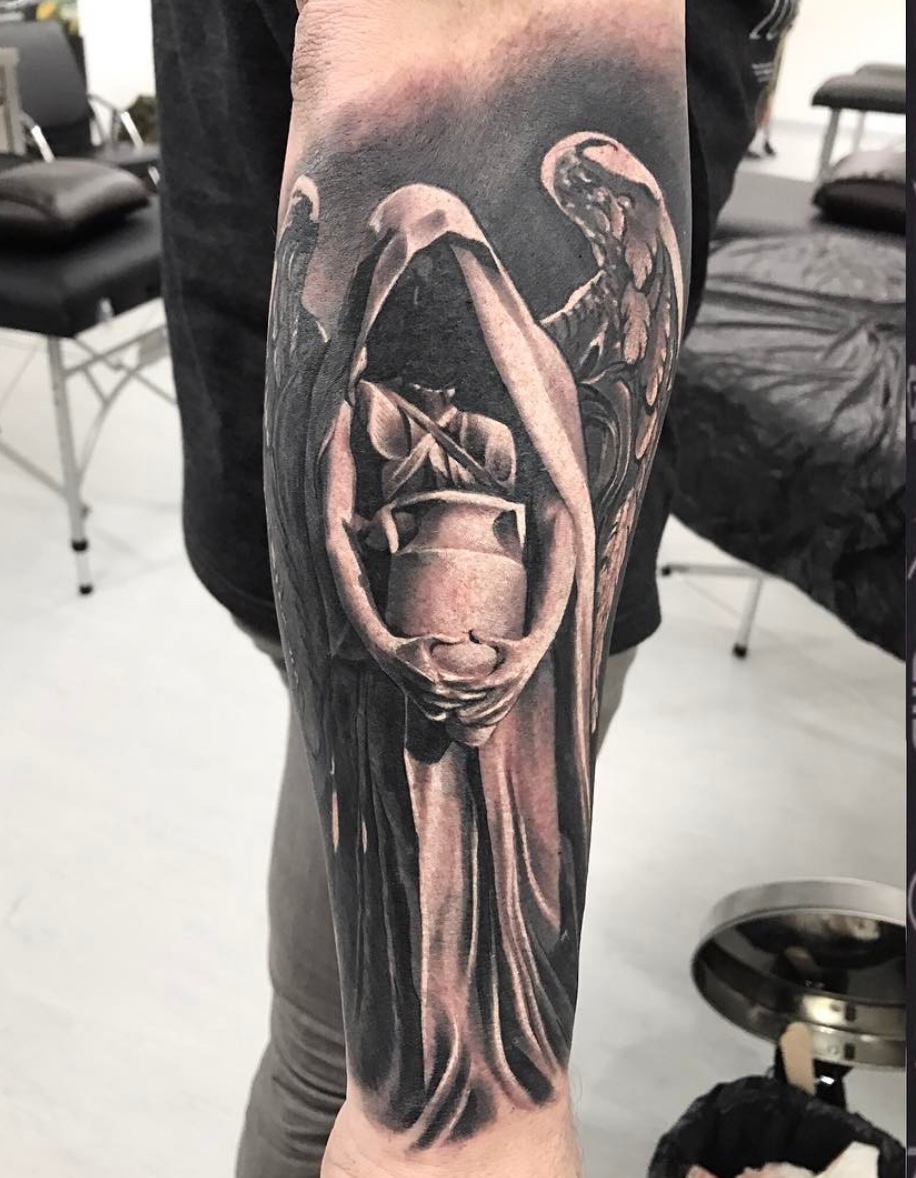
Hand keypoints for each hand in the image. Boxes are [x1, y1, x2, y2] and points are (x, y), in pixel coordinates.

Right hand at [375, 634, 490, 723]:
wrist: (387, 656)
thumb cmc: (409, 645)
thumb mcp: (426, 639)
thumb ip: (445, 638)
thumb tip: (464, 638)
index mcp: (433, 675)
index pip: (458, 684)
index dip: (473, 685)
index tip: (485, 682)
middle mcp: (427, 689)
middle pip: (456, 699)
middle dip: (472, 698)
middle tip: (486, 694)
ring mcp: (421, 698)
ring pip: (446, 710)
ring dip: (461, 708)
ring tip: (474, 704)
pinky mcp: (415, 701)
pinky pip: (433, 714)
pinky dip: (445, 715)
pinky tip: (455, 710)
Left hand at [454, 632, 544, 730]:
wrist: (536, 652)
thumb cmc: (515, 646)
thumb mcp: (503, 642)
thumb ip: (487, 638)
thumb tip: (472, 632)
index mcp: (506, 674)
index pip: (483, 684)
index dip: (468, 688)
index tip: (456, 692)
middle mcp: (510, 687)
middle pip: (488, 703)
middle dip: (473, 710)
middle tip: (456, 716)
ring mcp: (514, 694)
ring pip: (495, 711)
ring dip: (479, 717)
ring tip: (463, 721)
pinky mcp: (515, 696)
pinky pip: (502, 711)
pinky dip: (490, 718)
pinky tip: (479, 722)